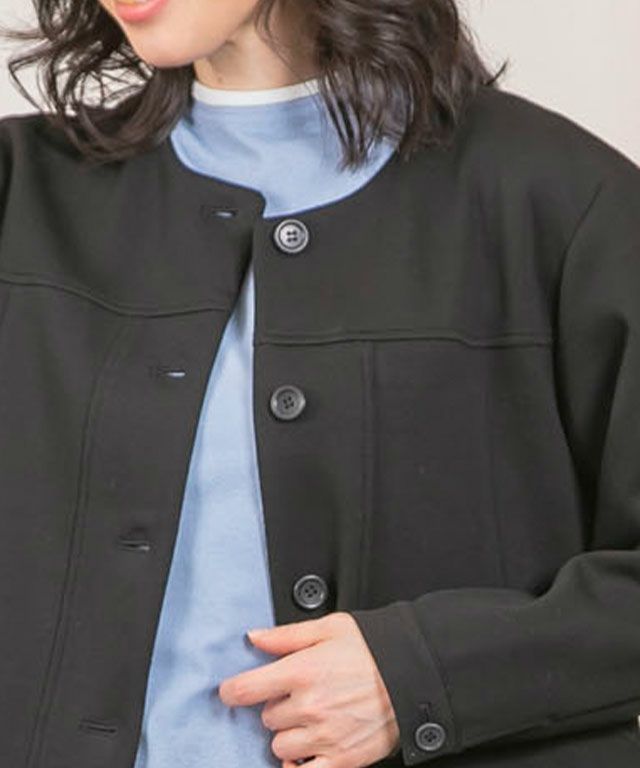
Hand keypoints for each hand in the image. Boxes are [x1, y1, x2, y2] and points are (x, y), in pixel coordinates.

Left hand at [217, 611, 400, 767]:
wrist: (413, 676)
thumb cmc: (373, 649)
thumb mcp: (329, 628)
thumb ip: (287, 636)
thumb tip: (255, 638)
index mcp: (301, 671)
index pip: (245, 689)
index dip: (232, 691)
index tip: (232, 691)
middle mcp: (309, 706)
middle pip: (266, 717)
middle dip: (277, 706)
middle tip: (300, 695)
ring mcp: (324, 736)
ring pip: (280, 746)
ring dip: (289, 734)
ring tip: (311, 718)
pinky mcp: (341, 760)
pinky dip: (300, 766)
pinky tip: (308, 752)